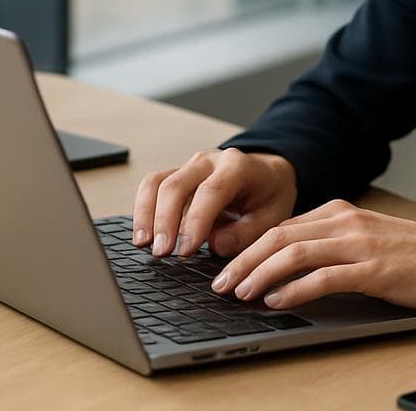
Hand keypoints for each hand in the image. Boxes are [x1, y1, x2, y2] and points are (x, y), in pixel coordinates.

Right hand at [132, 148, 296, 258]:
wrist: (267, 175)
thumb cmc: (269, 196)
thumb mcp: (272, 218)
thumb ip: (247, 233)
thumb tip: (214, 244)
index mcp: (237, 167)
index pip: (210, 192)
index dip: (195, 222)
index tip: (185, 251)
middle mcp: (208, 161)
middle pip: (177, 185)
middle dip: (165, 220)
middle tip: (162, 252)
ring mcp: (189, 167)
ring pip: (157, 183)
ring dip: (146, 214)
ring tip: (144, 244)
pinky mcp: (177, 176)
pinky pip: (152, 187)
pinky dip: (143, 209)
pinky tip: (143, 235)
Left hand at [208, 199, 415, 311]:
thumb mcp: (367, 241)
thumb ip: (332, 245)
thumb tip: (288, 266)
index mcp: (341, 212)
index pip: (281, 225)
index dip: (247, 246)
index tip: (225, 267)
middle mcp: (346, 221)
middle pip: (278, 235)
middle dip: (242, 260)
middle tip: (218, 283)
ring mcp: (360, 243)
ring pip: (293, 252)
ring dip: (259, 274)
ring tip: (239, 293)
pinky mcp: (374, 268)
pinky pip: (323, 276)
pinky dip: (294, 289)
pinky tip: (277, 301)